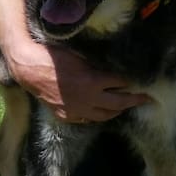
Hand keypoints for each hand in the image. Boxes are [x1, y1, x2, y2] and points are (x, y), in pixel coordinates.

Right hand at [7, 41, 148, 122]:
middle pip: (118, 103)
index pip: (119, 83)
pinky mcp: (66, 116)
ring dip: (116, 111)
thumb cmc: (54, 57)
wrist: (29, 70)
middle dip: (133, 101)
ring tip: (125, 106)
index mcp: (93, 81)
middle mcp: (88, 99)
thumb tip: (109, 70)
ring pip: (103, 116)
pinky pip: (87, 119)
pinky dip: (97, 115)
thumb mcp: (79, 57)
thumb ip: (96, 66)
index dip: (129, 82)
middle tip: (146, 100)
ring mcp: (77, 110)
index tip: (138, 81)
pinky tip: (101, 112)